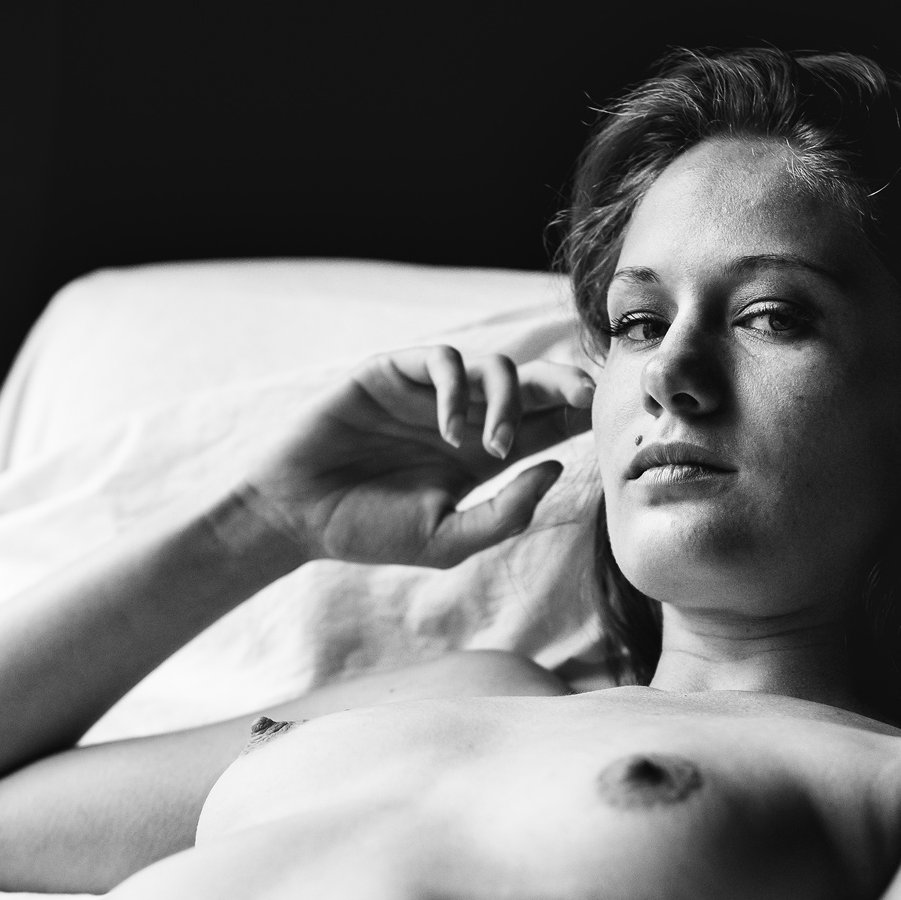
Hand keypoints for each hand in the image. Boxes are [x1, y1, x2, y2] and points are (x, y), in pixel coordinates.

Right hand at [238, 347, 593, 567]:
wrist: (297, 516)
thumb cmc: (368, 531)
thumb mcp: (447, 539)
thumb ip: (504, 512)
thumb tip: (554, 467)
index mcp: (482, 456)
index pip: (545, 425)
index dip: (577, 416)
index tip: (603, 421)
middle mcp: (463, 417)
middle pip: (532, 384)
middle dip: (565, 384)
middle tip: (584, 399)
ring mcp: (429, 392)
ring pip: (495, 367)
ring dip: (507, 401)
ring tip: (491, 446)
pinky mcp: (394, 372)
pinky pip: (443, 360)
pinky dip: (458, 388)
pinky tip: (451, 429)